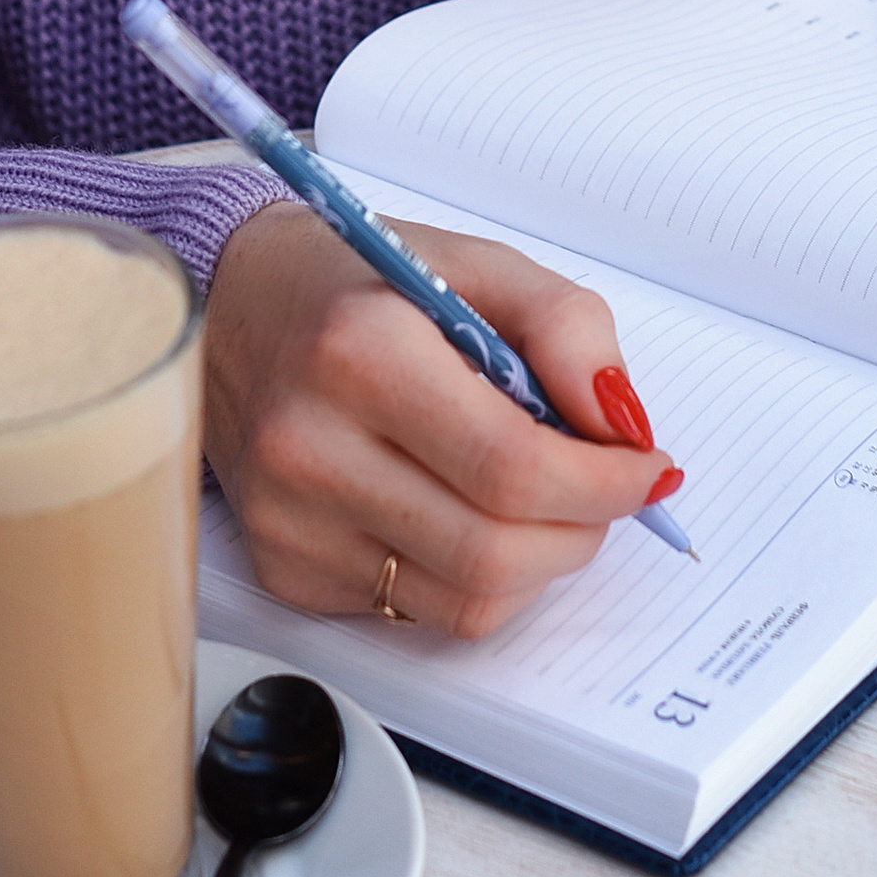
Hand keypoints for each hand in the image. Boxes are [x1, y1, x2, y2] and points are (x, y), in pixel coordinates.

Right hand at [202, 200, 680, 637]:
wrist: (232, 308)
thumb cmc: (356, 283)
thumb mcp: (474, 263)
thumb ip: (567, 327)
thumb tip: (622, 423)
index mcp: (358, 353)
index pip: (512, 467)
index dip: (604, 482)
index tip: (644, 466)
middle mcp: (309, 446)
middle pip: (496, 550)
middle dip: (583, 527)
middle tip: (606, 487)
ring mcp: (288, 521)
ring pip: (467, 601)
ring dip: (539, 561)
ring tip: (540, 497)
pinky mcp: (284, 570)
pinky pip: (420, 612)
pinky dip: (476, 579)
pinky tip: (464, 511)